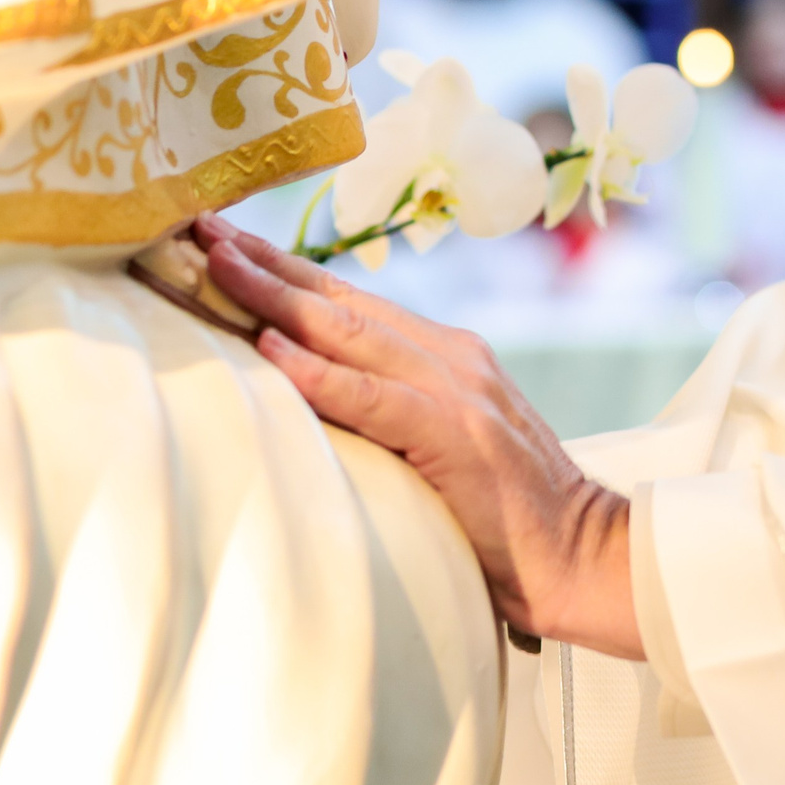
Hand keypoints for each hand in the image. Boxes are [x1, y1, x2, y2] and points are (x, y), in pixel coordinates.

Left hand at [193, 216, 643, 659]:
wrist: (585, 557)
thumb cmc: (507, 519)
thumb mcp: (443, 446)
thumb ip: (392, 413)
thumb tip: (309, 402)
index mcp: (448, 355)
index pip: (352, 304)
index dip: (285, 271)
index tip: (223, 241)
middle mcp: (452, 357)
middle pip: (342, 302)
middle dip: (267, 263)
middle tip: (200, 227)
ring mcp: (459, 391)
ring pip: (351, 332)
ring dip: (276, 296)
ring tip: (217, 266)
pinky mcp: (458, 436)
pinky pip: (374, 398)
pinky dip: (320, 373)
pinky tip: (273, 351)